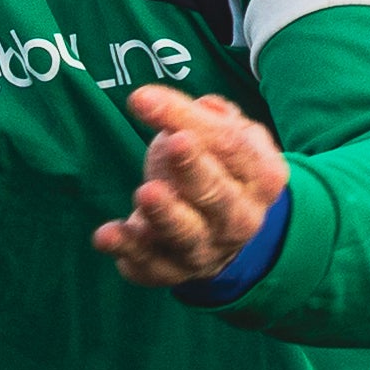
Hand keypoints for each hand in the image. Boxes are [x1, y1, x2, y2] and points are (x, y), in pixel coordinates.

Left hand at [92, 83, 286, 287]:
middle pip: (218, 194)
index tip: (141, 98)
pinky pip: (151, 267)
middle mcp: (241, 218)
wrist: (223, 231)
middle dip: (194, 169)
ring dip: (165, 214)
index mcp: (263, 177)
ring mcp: (208, 249)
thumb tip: (207, 107)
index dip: (189, 118)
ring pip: (187, 235)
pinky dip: (129, 252)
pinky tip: (107, 235)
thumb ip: (212, 118)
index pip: (229, 144)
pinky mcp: (173, 271)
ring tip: (145, 192)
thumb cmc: (217, 168)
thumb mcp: (225, 136)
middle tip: (172, 143)